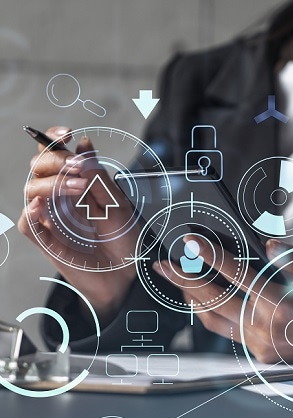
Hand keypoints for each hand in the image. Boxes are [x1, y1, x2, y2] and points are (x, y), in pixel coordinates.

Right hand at [18, 127, 137, 322]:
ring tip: (78, 188)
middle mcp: (60, 198)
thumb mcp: (117, 203)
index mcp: (76, 185)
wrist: (128, 271)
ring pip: (31, 191)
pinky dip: (31, 214)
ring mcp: (52, 219)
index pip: (55, 155)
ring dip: (52, 184)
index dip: (54, 139)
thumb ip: (98, 176)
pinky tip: (42, 206)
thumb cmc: (124, 237)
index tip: (67, 132)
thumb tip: (84, 143)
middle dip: (55, 160)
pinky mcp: (47, 241)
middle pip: (38, 168)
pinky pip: (28, 226)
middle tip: (77, 167)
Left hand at [153, 236, 292, 364]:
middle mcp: (267, 328)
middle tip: (164, 266)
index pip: (238, 274)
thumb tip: (269, 245)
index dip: (210, 255)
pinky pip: (226, 333)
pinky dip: (210, 316)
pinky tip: (204, 303)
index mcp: (284, 305)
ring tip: (179, 282)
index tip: (190, 242)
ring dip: (193, 300)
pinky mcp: (261, 355)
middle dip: (184, 280)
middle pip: (214, 301)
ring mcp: (261, 346)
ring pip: (214, 322)